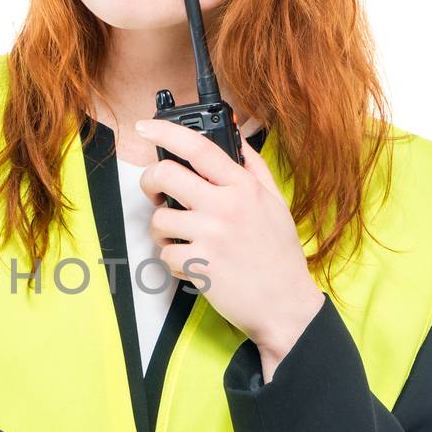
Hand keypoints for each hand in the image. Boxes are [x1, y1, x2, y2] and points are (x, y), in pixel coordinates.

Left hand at [134, 118, 324, 369]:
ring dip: (163, 232)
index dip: (166, 131)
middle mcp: (226, 206)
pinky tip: (194, 264)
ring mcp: (211, 235)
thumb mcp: (275, 203)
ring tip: (183, 240)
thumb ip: (253, 169)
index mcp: (244, 187)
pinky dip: (173, 262)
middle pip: (165, 175)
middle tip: (155, 193)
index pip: (199, 148)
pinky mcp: (199, 264)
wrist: (285, 305)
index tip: (146, 126)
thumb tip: (235, 138)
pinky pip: (165, 255)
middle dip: (150, 183)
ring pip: (159, 219)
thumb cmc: (279, 256)